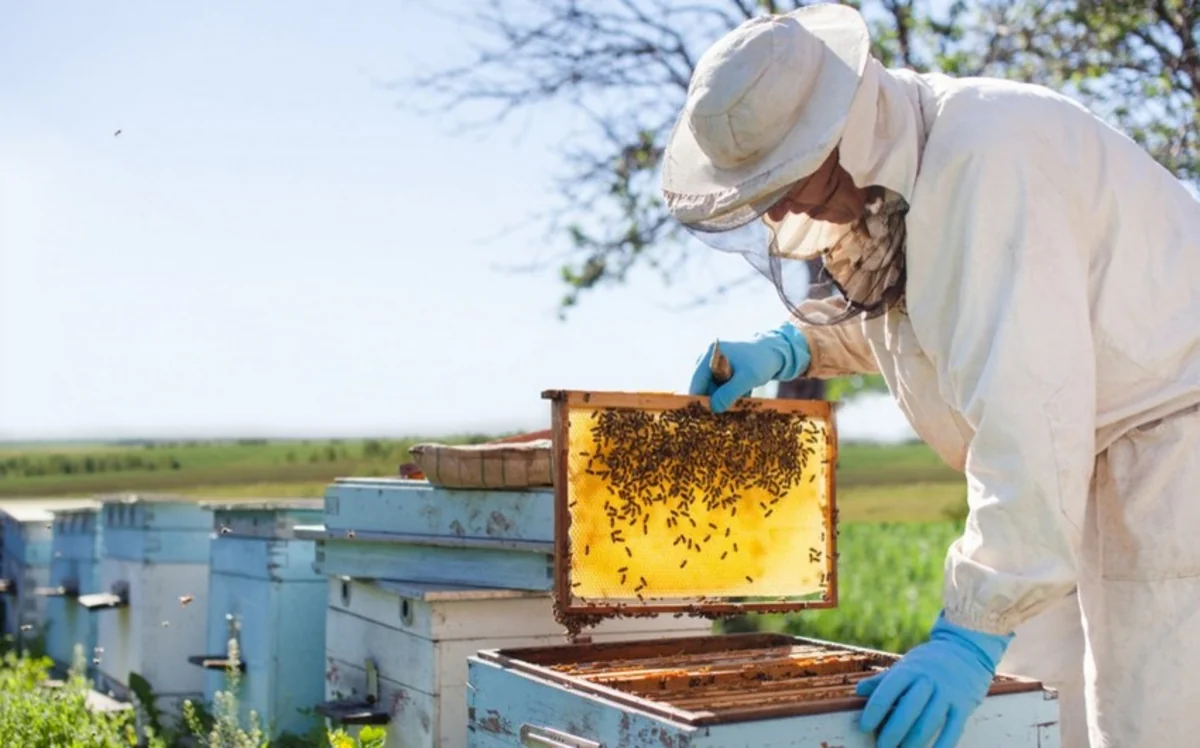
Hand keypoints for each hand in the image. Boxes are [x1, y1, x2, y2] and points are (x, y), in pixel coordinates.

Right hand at [688, 323, 810, 412]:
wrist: (777, 352)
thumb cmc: (762, 361)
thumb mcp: (747, 378)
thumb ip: (729, 392)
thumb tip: (713, 408)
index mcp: (709, 355)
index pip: (696, 383)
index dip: (698, 401)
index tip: (704, 418)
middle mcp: (707, 359)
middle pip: (702, 387)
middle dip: (712, 402)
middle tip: (724, 415)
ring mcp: (714, 365)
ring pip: (711, 390)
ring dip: (723, 400)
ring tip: (739, 401)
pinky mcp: (721, 372)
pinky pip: (719, 388)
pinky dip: (728, 396)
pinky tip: (742, 396)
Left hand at [855, 612, 1012, 747]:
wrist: (966, 649)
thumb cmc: (929, 662)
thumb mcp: (905, 665)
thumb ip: (883, 680)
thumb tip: (858, 691)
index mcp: (909, 670)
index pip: (887, 691)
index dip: (874, 711)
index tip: (864, 727)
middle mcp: (928, 680)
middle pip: (907, 710)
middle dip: (892, 732)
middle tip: (881, 747)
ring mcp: (948, 693)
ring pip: (928, 722)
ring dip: (913, 743)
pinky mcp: (964, 705)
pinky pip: (953, 729)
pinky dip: (942, 746)